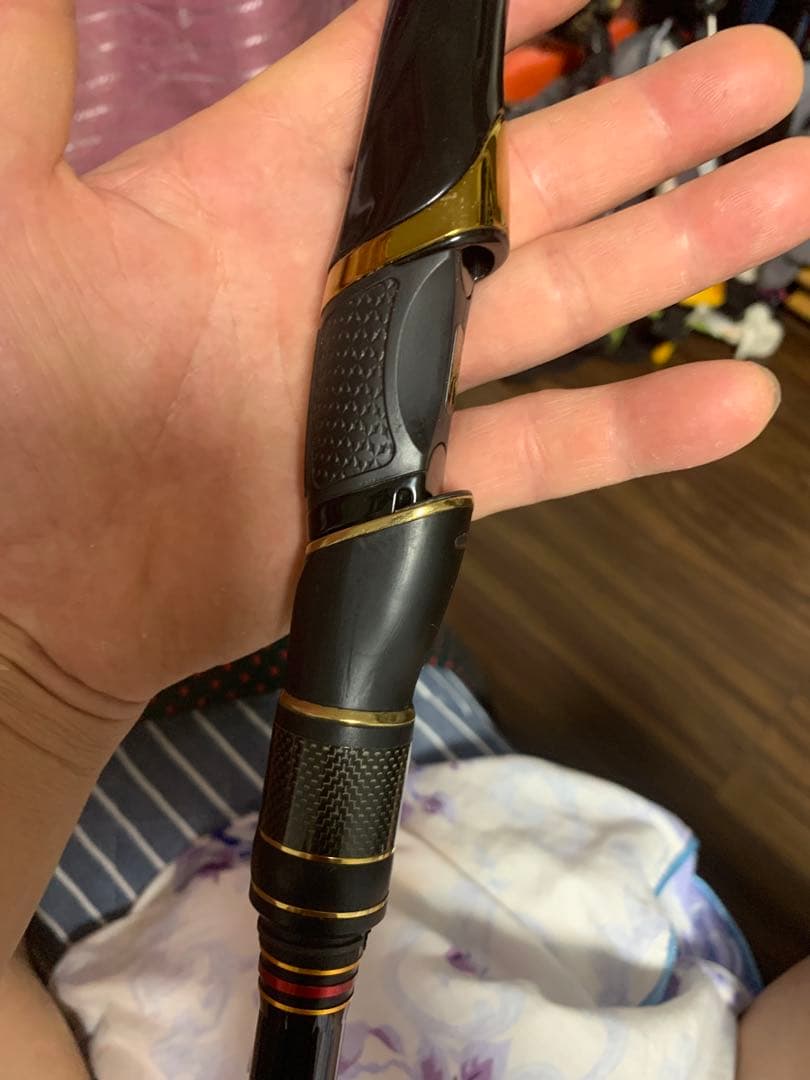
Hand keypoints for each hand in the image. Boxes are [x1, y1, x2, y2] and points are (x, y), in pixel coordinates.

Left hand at [0, 1, 807, 706]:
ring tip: (792, 190)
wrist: (37, 588)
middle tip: (764, 69)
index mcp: (265, 189)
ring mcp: (393, 386)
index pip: (411, 77)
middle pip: (531, 176)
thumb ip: (30, 73)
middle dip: (649, 117)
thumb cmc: (12, 405)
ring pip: (567, 299)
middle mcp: (350, 276)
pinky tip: (733, 404)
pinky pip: (549, 452)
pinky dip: (640, 433)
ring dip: (682, 249)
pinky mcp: (415, 489)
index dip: (505, 18)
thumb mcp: (10, 216)